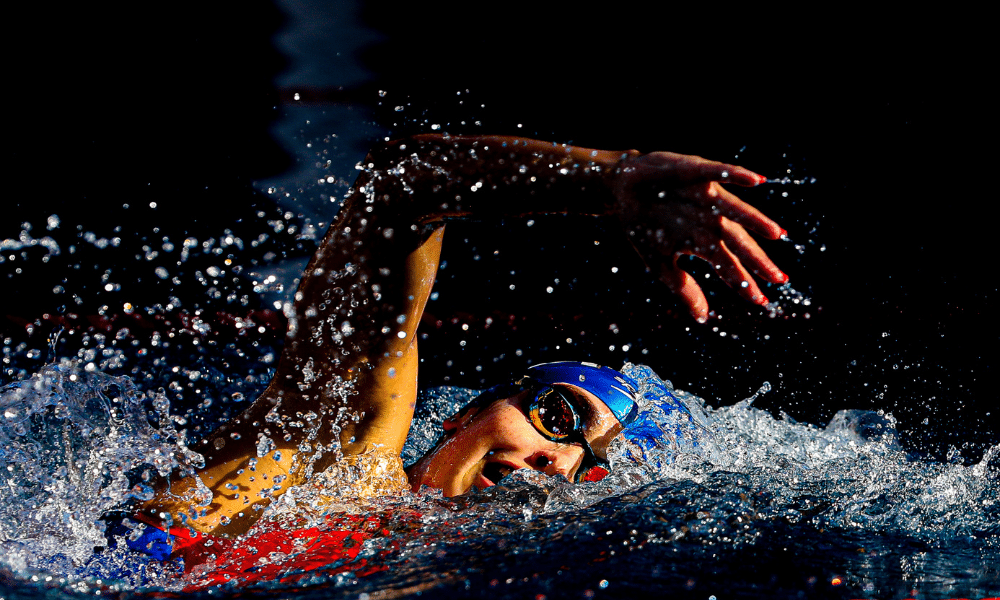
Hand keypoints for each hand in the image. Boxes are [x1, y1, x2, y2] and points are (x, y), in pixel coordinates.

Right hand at [613, 151, 787, 321]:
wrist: (621, 189)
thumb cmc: (645, 225)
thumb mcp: (660, 263)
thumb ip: (683, 288)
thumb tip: (703, 319)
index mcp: (705, 241)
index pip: (729, 265)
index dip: (743, 282)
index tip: (761, 301)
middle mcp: (711, 219)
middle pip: (738, 241)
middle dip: (757, 260)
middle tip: (779, 279)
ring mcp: (705, 195)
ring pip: (734, 210)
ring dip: (754, 220)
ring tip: (776, 234)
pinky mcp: (694, 172)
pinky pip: (717, 173)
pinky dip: (735, 176)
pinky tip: (755, 181)